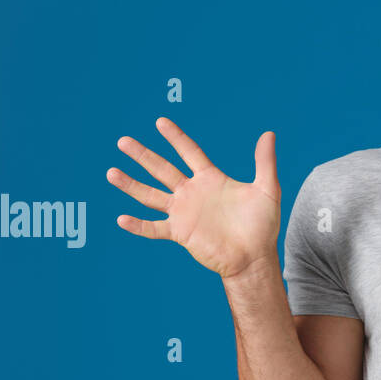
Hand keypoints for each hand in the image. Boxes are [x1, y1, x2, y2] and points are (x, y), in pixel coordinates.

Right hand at [107, 117, 280, 278]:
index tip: (160, 122)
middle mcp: (192, 192)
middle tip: (123, 141)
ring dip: (131, 184)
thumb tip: (269, 133)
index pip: (189, 152)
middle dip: (143, 155)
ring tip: (111, 172)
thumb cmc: (262, 226)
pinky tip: (121, 219)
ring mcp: (184, 212)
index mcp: (210, 179)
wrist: (255, 257)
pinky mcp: (180, 232)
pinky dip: (138, 225)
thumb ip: (265, 162)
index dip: (175, 137)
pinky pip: (155, 228)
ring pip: (151, 195)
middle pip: (162, 169)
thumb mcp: (267, 190)